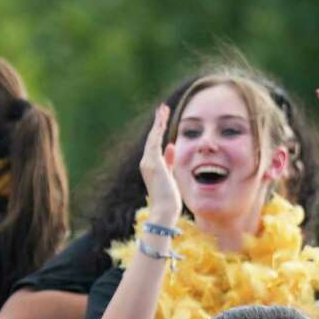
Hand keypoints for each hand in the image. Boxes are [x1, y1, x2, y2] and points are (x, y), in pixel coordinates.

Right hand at [140, 104, 181, 223]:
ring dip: (158, 122)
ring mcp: (148, 163)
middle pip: (152, 138)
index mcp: (151, 167)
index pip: (155, 145)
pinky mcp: (153, 163)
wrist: (164, 211)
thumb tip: (171, 145)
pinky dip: (159, 130)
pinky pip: (155, 142)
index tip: (163, 119)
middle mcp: (146, 163)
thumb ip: (170, 161)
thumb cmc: (168, 199)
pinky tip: (163, 120)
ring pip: (153, 138)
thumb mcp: (171, 176)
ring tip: (163, 109)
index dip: (159, 131)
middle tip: (162, 108)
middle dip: (158, 123)